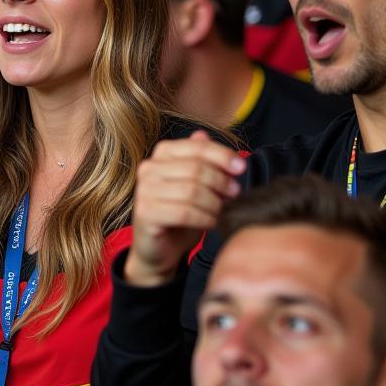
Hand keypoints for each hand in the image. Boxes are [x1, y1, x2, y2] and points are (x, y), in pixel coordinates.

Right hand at [126, 131, 245, 286]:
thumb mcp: (196, 185)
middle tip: (234, 194)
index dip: (222, 155)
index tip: (241, 168)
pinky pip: (184, 212)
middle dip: (221, 182)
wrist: (159, 250)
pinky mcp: (145, 213)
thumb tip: (204, 135)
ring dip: (214, 204)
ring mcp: (144, 190)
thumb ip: (200, 161)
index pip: (197, 147)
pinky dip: (204, 218)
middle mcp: (149, 168)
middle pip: (196, 169)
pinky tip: (211, 222)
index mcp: (162, 154)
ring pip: (192, 191)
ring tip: (221, 211)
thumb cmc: (180, 215)